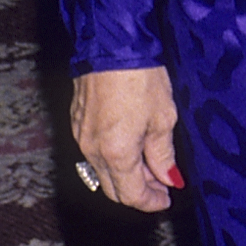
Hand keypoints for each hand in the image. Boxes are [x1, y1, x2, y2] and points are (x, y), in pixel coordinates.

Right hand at [70, 65, 179, 211]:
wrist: (111, 43)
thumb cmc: (140, 77)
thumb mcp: (163, 117)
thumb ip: (163, 153)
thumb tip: (168, 178)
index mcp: (116, 154)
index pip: (131, 195)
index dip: (151, 202)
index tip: (166, 198)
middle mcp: (93, 151)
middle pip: (113, 188)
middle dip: (138, 191)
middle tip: (162, 182)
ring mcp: (81, 136)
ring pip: (102, 171)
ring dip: (125, 173)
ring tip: (150, 161)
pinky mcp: (77, 121)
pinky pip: (93, 152)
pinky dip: (112, 157)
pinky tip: (131, 143)